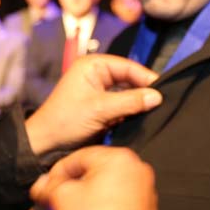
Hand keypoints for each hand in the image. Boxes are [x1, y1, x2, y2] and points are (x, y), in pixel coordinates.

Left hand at [24, 54, 161, 154]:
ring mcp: (99, 91)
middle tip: (162, 104)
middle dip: (143, 92)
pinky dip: (130, 113)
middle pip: (129, 79)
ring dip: (137, 104)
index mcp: (93, 65)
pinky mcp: (101, 107)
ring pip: (127, 94)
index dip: (147, 78)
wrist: (45, 144)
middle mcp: (97, 74)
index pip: (128, 67)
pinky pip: (122, 106)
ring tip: (155, 112)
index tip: (164, 91)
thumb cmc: (66, 121)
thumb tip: (157, 97)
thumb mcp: (100, 109)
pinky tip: (141, 120)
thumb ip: (130, 102)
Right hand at [31, 145, 157, 209]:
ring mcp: (144, 189)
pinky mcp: (147, 208)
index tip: (48, 185)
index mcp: (117, 157)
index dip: (56, 173)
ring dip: (88, 196)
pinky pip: (119, 201)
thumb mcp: (61, 198)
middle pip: (94, 171)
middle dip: (73, 185)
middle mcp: (136, 169)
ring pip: (107, 186)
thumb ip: (48, 186)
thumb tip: (42, 185)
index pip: (77, 158)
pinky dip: (104, 206)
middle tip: (58, 198)